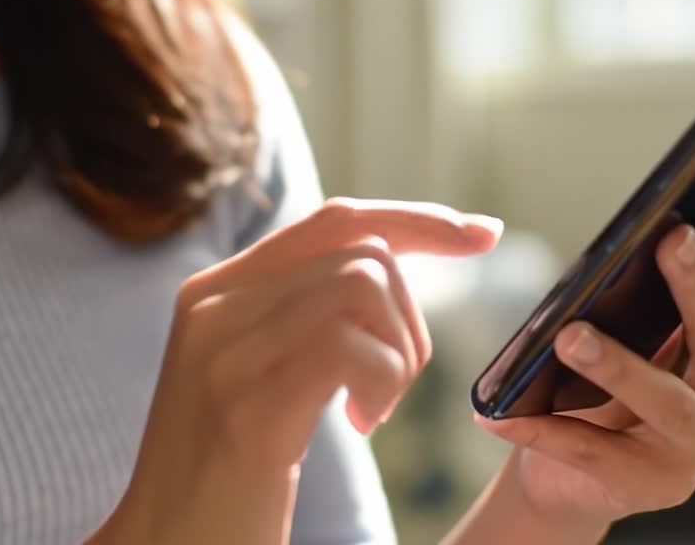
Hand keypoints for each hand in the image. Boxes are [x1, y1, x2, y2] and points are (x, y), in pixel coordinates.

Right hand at [89, 198, 501, 544]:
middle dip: (410, 320)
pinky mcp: (247, 404)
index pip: (335, 221)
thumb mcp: (254, 373)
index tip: (481, 233)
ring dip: (398, 356)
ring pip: (363, 287)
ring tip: (372, 409)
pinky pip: (350, 346)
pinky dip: (382, 382)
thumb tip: (383, 267)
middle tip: (387, 390)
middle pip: (364, 254)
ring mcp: (225, 349)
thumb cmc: (225, 475)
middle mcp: (213, 304)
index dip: (417, 220)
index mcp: (214, 290)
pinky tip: (362, 424)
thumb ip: (297, 314)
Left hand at [477, 156, 694, 528]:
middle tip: (671, 238)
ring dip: (619, 366)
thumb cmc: (599, 383)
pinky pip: (594, 452)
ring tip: (571, 337)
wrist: (567, 472)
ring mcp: (694, 442)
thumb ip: (639, 287)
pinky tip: (503, 415)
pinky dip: (545, 432)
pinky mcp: (650, 483)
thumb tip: (632, 227)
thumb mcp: (626, 328)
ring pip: (667, 399)